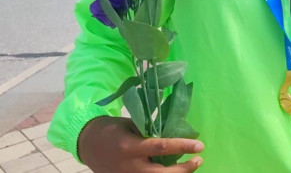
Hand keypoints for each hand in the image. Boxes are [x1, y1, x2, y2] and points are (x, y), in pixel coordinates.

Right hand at [79, 116, 203, 171]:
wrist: (87, 144)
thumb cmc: (112, 129)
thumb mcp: (131, 125)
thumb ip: (149, 132)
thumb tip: (174, 133)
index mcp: (130, 147)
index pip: (160, 147)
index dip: (182, 146)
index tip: (200, 146)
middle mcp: (129, 166)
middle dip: (183, 169)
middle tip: (199, 160)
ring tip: (191, 166)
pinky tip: (175, 170)